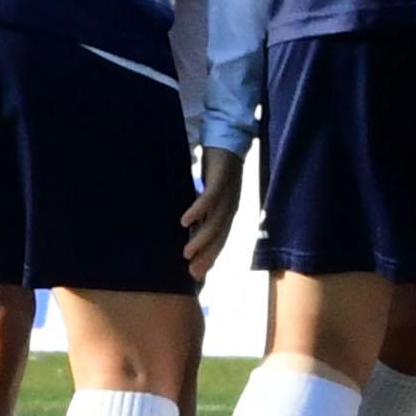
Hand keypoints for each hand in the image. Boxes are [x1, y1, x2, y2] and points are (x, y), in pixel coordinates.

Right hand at [180, 145, 244, 280]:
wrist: (227, 138)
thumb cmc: (215, 170)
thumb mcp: (208, 196)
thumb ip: (202, 214)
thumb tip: (187, 232)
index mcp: (228, 212)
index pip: (220, 240)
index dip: (209, 257)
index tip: (196, 276)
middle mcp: (231, 206)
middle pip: (220, 235)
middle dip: (207, 255)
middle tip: (192, 272)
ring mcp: (228, 193)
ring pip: (216, 221)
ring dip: (202, 239)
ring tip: (186, 253)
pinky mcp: (221, 178)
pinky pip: (210, 197)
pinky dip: (198, 210)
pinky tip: (184, 221)